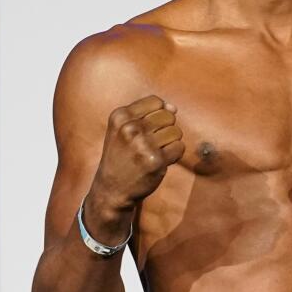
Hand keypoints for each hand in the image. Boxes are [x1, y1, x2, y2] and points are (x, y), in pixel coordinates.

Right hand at [90, 95, 183, 215]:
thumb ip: (147, 113)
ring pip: (176, 132)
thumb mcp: (122, 129)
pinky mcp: (156, 161)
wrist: (112, 189)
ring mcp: (143, 145)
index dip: (158, 114)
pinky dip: (174, 155)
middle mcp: (130, 128)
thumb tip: (173, 107)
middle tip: (152, 143)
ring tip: (155, 152)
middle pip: (168, 116)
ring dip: (170, 143)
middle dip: (165, 129)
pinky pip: (179, 148)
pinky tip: (160, 161)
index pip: (156, 101)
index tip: (147, 129)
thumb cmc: (121, 156)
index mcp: (120, 116)